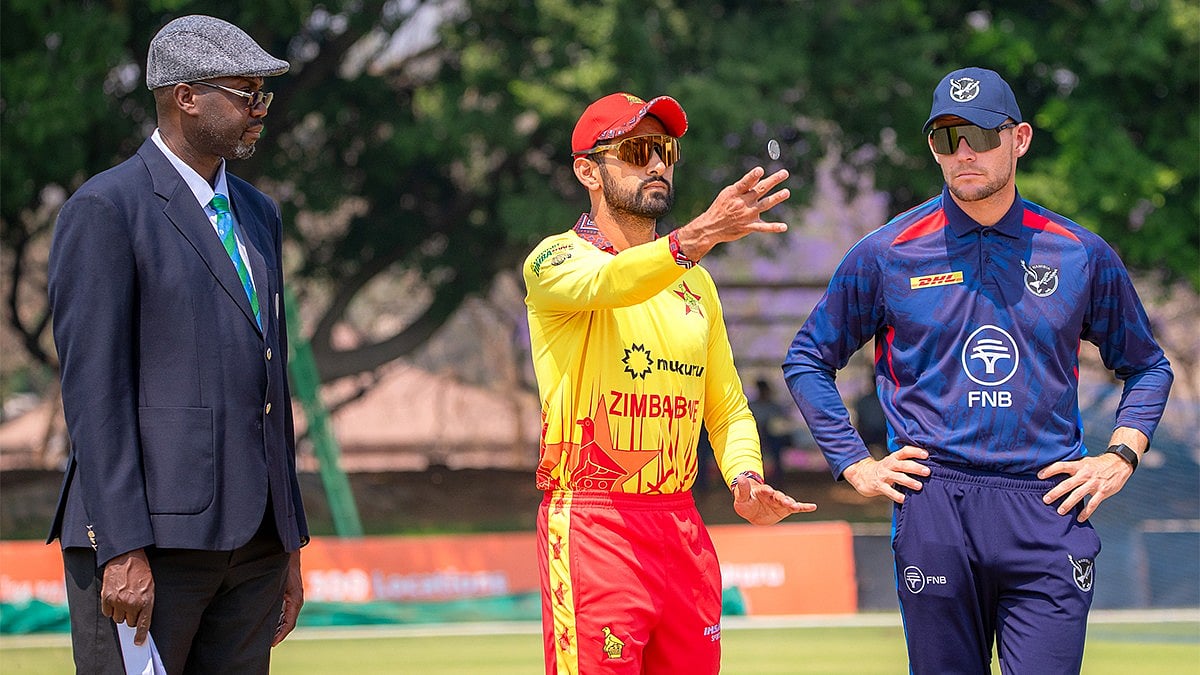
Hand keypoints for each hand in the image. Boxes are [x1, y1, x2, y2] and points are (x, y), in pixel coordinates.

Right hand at [101, 548, 153, 645]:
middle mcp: (132, 603)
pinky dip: (110, 608)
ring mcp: (118, 601)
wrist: (127, 557)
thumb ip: (145, 604)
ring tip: (123, 600)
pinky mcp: (106, 597)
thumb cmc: (140, 571)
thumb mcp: (150, 587)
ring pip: (118, 619)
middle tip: (131, 606)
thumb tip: (139, 619)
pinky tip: (114, 598)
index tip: (138, 642)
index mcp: (146, 601)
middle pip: (129, 623)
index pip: (143, 624)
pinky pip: (107, 612)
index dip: (140, 635)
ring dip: (120, 613)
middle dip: (131, 617)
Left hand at [272, 550, 303, 646]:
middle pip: (287, 623)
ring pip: (286, 618)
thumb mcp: (278, 583)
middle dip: (277, 634)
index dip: (280, 635)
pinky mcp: (289, 594)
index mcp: (295, 600)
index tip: (271, 644)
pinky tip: (267, 621)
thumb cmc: (283, 565)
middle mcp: (296, 600)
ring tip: (264, 636)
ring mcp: (294, 597)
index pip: (289, 624)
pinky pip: (284, 611)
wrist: (289, 551)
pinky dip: (277, 619)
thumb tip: (262, 613)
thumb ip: (272, 598)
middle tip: (265, 643)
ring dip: (277, 627)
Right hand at [675, 167, 790, 259]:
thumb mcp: (729, 194)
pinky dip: (773, 227)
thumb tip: (759, 176)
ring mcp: (747, 215)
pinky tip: (784, 227)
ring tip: (786, 192)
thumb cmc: (721, 207)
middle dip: (773, 181)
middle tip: (784, 173)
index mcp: (735, 193)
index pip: (745, 182)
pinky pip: (763, 227)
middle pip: (760, 189)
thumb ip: (745, 186)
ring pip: (765, 205)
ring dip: (776, 198)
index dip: (752, 176)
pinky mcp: (749, 226)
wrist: (711, 227)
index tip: (760, 170)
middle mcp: (742, 203)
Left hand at [732, 475, 816, 525]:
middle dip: (782, 498)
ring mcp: (779, 502)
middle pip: (778, 496)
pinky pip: (796, 507)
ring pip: (787, 501)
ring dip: (791, 503)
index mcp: (761, 492)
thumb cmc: (746, 503)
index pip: (764, 490)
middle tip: (785, 501)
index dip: (766, 490)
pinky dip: (804, 507)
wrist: (752, 511)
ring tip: (795, 506)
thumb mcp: (741, 498)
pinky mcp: (785, 509)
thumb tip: (739, 476)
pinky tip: (813, 507)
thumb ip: (742, 489)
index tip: (768, 490)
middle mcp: (772, 495)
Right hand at [842, 446, 929, 503]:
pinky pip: (889, 491)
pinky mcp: (879, 486)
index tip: (926, 454)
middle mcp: (889, 465)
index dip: (915, 452)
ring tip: (919, 486)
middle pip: (903, 465)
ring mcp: (883, 475)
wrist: (861, 475)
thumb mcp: (892, 462)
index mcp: (893, 458)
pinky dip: (897, 495)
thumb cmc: (883, 469)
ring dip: (909, 481)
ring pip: (897, 477)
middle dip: (916, 468)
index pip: (905, 451)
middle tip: (927, 471)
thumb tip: (926, 466)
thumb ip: (905, 463)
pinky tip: (904, 499)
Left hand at [1038, 453, 1132, 521]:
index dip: (1050, 470)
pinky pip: (1093, 504)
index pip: (1061, 466)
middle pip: (1067, 484)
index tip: (1039, 476)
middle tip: (1045, 500)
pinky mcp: (1103, 492)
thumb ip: (1072, 468)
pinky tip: (1079, 519)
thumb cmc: (1097, 464)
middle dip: (1055, 492)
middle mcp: (1085, 474)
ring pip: (1078, 495)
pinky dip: (1086, 512)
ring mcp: (1094, 484)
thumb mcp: (1084, 462)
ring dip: (1068, 504)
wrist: (1119, 464)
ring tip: (1059, 511)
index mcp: (1079, 466)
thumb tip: (1054, 472)